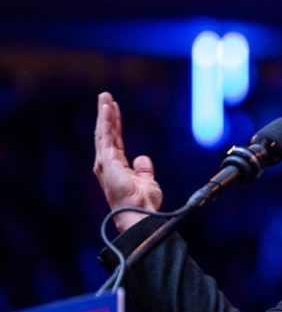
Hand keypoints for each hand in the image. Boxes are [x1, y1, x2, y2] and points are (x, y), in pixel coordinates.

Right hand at [93, 92, 162, 231]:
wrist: (139, 214)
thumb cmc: (143, 203)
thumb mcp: (147, 181)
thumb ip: (143, 169)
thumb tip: (142, 158)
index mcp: (117, 167)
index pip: (115, 140)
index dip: (115, 124)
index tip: (115, 110)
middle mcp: (107, 164)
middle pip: (106, 134)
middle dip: (106, 115)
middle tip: (105, 97)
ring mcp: (105, 163)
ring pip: (104, 133)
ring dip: (104, 114)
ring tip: (105, 98)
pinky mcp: (106, 162)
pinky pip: (106, 137)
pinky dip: (106, 122)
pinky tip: (107, 110)